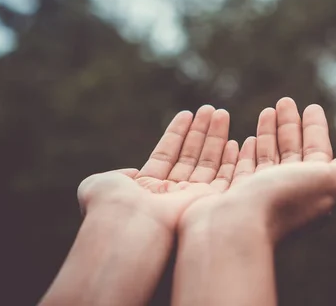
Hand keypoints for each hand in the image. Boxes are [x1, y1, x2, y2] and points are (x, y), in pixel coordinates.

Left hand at [76, 105, 237, 231]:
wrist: (130, 226)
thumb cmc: (113, 205)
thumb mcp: (102, 184)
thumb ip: (118, 174)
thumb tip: (132, 172)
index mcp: (147, 188)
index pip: (166, 155)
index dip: (177, 134)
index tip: (187, 114)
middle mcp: (170, 194)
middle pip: (189, 156)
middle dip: (201, 132)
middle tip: (211, 109)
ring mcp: (190, 199)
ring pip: (207, 164)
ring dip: (215, 138)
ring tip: (221, 113)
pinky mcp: (208, 205)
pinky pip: (223, 180)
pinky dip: (229, 161)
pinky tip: (234, 141)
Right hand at [178, 97, 335, 242]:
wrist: (233, 229)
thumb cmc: (280, 200)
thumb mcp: (326, 182)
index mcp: (310, 191)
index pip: (316, 154)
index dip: (316, 130)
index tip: (312, 107)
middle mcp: (285, 195)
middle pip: (291, 153)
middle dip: (289, 127)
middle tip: (285, 101)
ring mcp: (256, 196)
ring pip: (266, 158)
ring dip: (268, 134)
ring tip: (267, 111)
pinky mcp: (230, 196)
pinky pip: (240, 170)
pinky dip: (245, 153)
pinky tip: (243, 140)